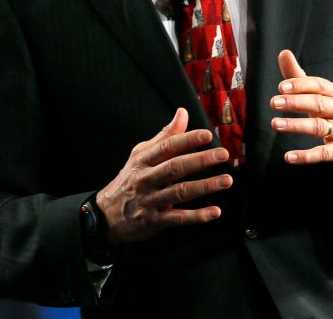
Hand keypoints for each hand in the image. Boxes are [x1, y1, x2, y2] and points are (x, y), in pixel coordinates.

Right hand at [96, 108, 232, 243]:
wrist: (107, 214)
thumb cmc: (130, 179)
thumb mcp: (141, 154)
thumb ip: (165, 136)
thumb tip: (183, 112)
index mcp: (143, 160)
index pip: (167, 147)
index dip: (187, 140)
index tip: (207, 135)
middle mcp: (145, 178)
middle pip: (175, 167)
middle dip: (200, 160)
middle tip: (222, 155)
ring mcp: (150, 200)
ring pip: (179, 192)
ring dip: (204, 186)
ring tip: (226, 181)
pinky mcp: (154, 220)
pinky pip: (178, 218)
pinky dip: (197, 216)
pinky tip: (215, 212)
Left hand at [270, 49, 332, 176]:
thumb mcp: (325, 97)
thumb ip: (301, 78)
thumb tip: (283, 53)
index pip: (319, 85)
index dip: (300, 85)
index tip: (281, 87)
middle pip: (318, 103)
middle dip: (296, 102)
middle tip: (274, 102)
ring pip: (319, 127)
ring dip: (296, 125)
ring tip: (276, 124)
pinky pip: (323, 153)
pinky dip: (306, 156)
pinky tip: (289, 156)